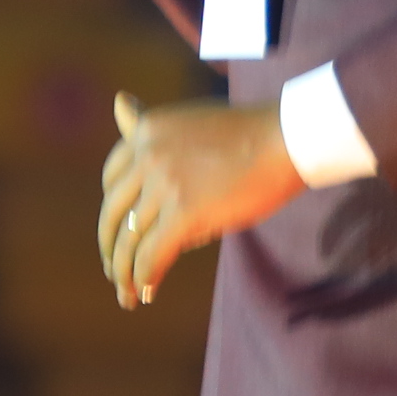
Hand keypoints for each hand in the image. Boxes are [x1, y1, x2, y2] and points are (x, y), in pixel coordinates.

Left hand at [97, 92, 301, 307]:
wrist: (285, 138)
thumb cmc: (247, 131)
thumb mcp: (188, 120)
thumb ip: (149, 125)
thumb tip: (117, 100)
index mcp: (146, 130)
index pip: (111, 180)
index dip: (113, 213)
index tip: (119, 233)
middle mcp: (146, 155)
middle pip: (113, 214)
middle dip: (111, 248)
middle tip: (114, 271)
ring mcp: (164, 184)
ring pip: (130, 240)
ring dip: (124, 273)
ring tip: (126, 294)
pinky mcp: (184, 213)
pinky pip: (153, 256)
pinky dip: (145, 280)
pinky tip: (146, 295)